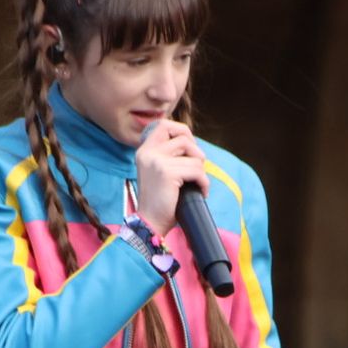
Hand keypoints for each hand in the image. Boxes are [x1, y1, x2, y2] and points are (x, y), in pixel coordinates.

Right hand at [134, 119, 207, 233]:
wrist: (150, 223)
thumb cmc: (159, 200)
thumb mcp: (159, 171)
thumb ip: (169, 155)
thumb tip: (192, 143)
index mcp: (144, 151)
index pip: (164, 125)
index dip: (181, 131)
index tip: (189, 147)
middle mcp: (148, 153)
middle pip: (183, 137)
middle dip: (196, 151)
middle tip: (197, 167)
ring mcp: (156, 161)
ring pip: (194, 156)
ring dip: (201, 171)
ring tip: (197, 183)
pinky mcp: (167, 173)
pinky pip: (197, 171)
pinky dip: (203, 183)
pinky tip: (200, 192)